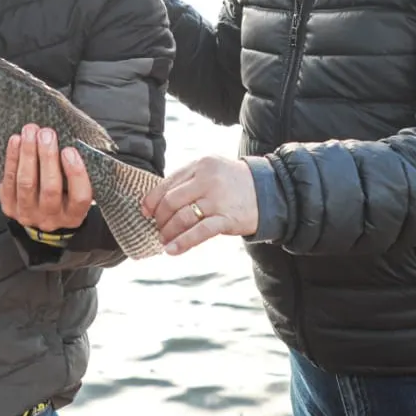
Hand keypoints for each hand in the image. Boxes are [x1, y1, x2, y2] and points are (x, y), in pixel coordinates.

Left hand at [0, 124, 91, 231]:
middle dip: (47, 157)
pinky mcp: (9, 207)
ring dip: (28, 154)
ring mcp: (28, 214)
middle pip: (50, 189)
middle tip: (47, 134)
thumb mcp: (76, 188)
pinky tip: (16, 140)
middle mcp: (51, 218)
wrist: (38, 213)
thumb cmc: (63, 192)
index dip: (75, 173)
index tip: (69, 150)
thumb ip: (78, 171)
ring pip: (26, 183)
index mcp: (74, 215)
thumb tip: (74, 140)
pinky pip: (9, 180)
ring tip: (30, 131)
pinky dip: (12, 158)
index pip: (80, 197)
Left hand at [142, 156, 258, 254]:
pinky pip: (199, 232)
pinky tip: (172, 251)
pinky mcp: (227, 218)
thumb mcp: (211, 170)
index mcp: (200, 165)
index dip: (152, 201)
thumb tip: (158, 201)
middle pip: (171, 202)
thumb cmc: (233, 182)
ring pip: (182, 218)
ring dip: (168, 233)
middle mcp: (207, 179)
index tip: (145, 213)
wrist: (269, 190)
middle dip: (160, 219)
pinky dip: (182, 243)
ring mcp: (218, 199)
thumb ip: (188, 180)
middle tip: (157, 229)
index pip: (167, 184)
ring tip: (163, 241)